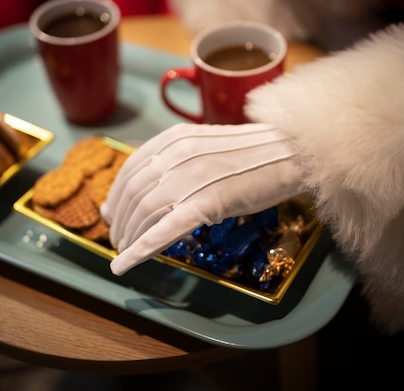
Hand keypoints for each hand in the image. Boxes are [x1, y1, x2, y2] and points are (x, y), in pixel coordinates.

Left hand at [101, 122, 308, 274]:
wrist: (292, 153)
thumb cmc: (254, 153)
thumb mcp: (207, 147)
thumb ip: (176, 161)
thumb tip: (148, 185)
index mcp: (175, 139)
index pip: (131, 169)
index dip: (116, 195)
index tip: (111, 214)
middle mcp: (177, 154)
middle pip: (133, 193)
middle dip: (120, 221)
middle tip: (118, 239)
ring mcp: (191, 178)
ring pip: (144, 213)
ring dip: (128, 237)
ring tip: (124, 252)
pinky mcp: (207, 202)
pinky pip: (165, 230)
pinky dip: (140, 250)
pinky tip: (124, 265)